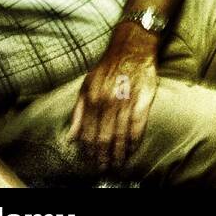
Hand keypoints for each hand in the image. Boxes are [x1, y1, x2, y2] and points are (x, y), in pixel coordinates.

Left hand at [69, 31, 159, 169]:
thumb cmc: (108, 67)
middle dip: (103, 156)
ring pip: (121, 134)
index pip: (88, 133)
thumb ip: (78, 112)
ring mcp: (126, 100)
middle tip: (104, 168)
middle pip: (104, 137)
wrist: (133, 47)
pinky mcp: (143, 97)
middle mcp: (108, 101)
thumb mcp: (86, 86)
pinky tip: (133, 148)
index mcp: (92, 99)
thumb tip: (71, 137)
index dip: (89, 150)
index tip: (90, 161)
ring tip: (118, 163)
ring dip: (119, 152)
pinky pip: (138, 124)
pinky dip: (135, 138)